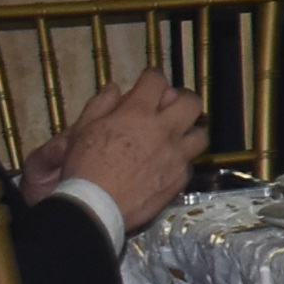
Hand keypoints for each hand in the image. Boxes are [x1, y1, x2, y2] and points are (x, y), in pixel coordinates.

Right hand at [41, 68, 206, 233]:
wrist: (95, 206)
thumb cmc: (84, 167)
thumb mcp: (82, 130)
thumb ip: (100, 105)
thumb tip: (114, 89)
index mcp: (138, 113)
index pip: (156, 81)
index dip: (153, 78)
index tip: (150, 81)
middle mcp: (164, 131)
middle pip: (191, 102)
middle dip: (183, 98)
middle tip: (173, 105)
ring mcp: (176, 155)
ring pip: (201, 134)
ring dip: (190, 131)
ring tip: (178, 135)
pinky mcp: (180, 178)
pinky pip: (190, 163)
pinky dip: (181, 160)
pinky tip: (169, 163)